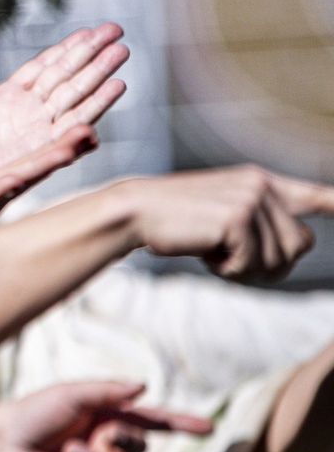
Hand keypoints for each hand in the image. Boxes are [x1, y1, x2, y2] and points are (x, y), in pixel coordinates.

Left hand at [0, 24, 128, 180]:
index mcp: (6, 102)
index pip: (42, 69)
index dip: (66, 49)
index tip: (90, 29)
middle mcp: (26, 119)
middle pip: (64, 80)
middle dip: (91, 57)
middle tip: (118, 29)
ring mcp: (32, 139)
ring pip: (72, 104)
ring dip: (98, 82)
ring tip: (123, 57)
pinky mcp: (30, 162)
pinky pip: (64, 138)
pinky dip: (86, 121)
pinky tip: (108, 102)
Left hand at [0, 381, 212, 451]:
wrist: (5, 443)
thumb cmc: (35, 414)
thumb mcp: (71, 396)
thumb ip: (107, 390)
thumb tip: (144, 386)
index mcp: (109, 415)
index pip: (153, 419)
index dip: (182, 422)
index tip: (209, 426)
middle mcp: (110, 439)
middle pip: (140, 443)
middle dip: (122, 438)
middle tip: (93, 435)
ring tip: (69, 449)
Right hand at [122, 165, 333, 280]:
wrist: (137, 211)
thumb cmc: (178, 221)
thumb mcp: (225, 218)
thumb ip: (263, 226)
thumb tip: (301, 245)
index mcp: (260, 182)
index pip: (314, 195)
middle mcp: (262, 186)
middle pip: (301, 245)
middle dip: (271, 263)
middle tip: (231, 258)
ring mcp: (251, 199)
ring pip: (280, 260)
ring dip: (246, 269)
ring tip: (214, 251)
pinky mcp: (239, 217)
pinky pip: (252, 264)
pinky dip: (228, 270)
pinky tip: (206, 253)